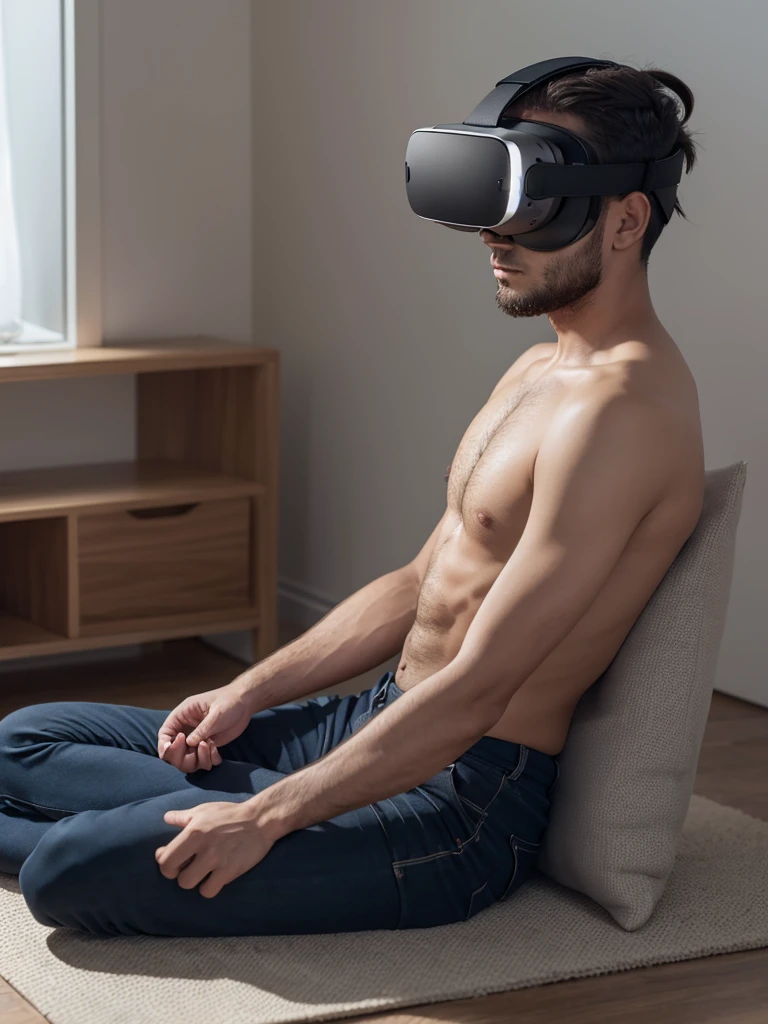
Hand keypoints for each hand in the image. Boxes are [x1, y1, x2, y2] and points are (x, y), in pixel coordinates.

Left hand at [155, 800, 273, 896]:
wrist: (260, 819)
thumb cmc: (230, 813)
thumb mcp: (204, 810)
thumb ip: (183, 817)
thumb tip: (166, 818)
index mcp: (192, 831)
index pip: (165, 859)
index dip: (166, 864)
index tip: (174, 862)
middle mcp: (202, 848)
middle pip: (176, 876)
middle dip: (179, 874)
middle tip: (188, 868)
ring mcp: (216, 861)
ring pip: (189, 885)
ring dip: (194, 881)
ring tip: (202, 873)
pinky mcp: (229, 872)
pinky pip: (208, 891)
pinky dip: (209, 887)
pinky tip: (215, 878)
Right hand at [157, 683, 253, 772]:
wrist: (245, 703)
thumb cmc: (229, 701)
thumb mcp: (215, 714)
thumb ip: (202, 729)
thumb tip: (188, 744)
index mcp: (183, 715)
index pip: (164, 733)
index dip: (164, 745)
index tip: (170, 751)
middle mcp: (187, 729)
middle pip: (173, 752)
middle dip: (183, 756)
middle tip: (200, 747)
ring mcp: (197, 739)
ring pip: (188, 760)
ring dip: (198, 760)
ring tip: (211, 747)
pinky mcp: (208, 746)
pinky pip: (203, 761)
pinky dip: (209, 760)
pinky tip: (217, 753)